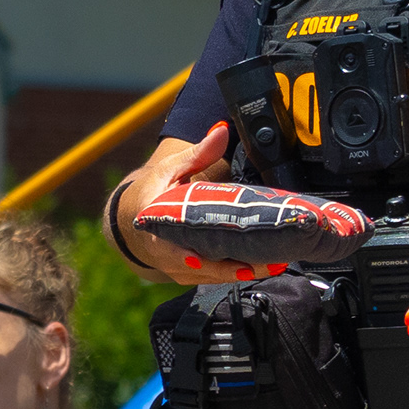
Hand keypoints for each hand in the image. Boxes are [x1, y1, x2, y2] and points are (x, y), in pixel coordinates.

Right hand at [107, 124, 258, 286]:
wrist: (135, 224)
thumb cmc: (154, 194)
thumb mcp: (170, 170)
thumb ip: (196, 154)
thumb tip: (222, 131)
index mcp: (153, 226)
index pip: (167, 244)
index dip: (183, 255)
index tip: (200, 258)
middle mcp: (163, 253)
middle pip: (198, 266)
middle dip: (229, 267)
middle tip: (260, 262)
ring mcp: (177, 269)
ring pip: (211, 275)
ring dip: (241, 271)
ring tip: (273, 264)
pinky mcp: (190, 276)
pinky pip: (216, 277)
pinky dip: (239, 272)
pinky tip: (267, 266)